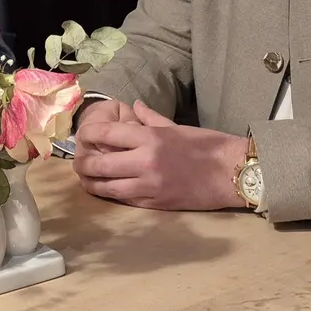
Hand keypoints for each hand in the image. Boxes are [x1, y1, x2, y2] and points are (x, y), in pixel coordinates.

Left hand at [72, 100, 247, 209]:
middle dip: (83, 163)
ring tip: (84, 178)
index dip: (88, 135)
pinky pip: (125, 200)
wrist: (232, 173)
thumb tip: (132, 106)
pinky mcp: (155, 204)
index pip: (106, 133)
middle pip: (99, 164)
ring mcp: (149, 186)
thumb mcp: (177, 126)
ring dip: (92, 183)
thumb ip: (150, 117)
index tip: (83, 136)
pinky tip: (105, 190)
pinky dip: (112, 195)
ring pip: (107, 187)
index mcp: (150, 138)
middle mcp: (145, 161)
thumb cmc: (208, 146)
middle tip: (77, 162)